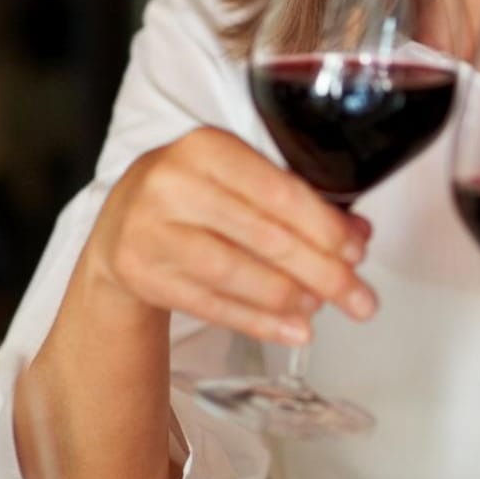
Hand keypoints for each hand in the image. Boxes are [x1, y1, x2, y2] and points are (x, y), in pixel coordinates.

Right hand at [82, 127, 376, 345]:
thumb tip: (357, 236)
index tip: (357, 254)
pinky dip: (258, 322)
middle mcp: (172, 183)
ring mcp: (150, 230)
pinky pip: (211, 304)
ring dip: (288, 297)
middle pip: (263, 236)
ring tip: (321, 309)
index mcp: (207, 147)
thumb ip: (298, 203)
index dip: (324, 228)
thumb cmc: (195, 198)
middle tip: (359, 299)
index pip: (278, 192)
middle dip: (321, 272)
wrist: (120, 227)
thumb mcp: (240, 182)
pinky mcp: (140, 273)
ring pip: (235, 273)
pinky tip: (292, 331)